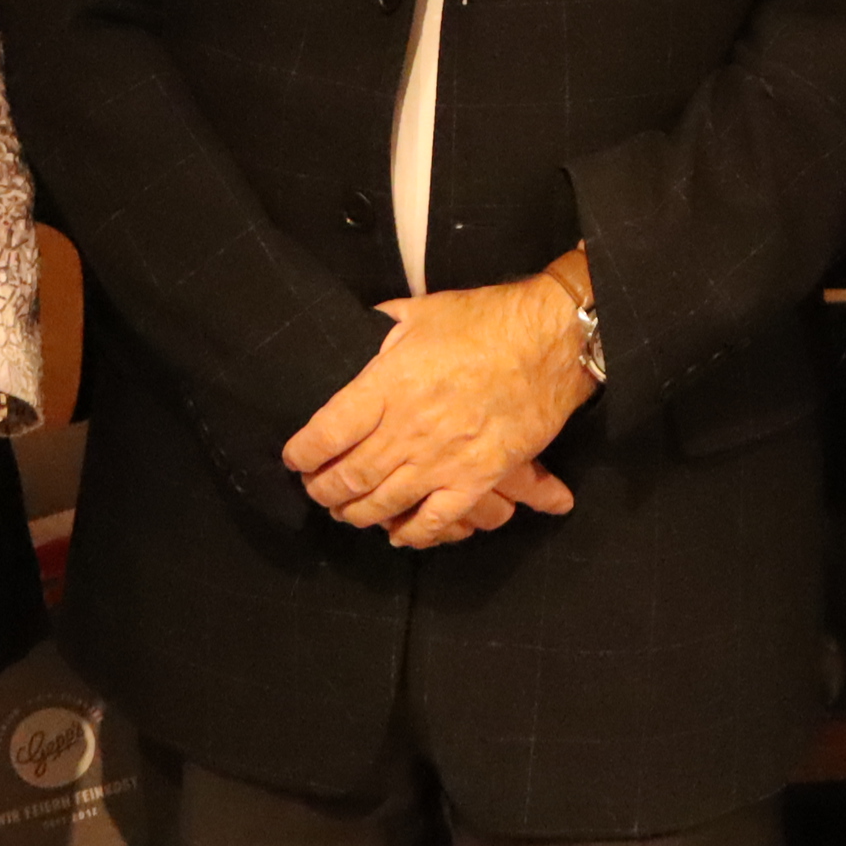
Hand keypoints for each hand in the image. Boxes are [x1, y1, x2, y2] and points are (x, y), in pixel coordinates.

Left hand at [282, 272, 592, 548]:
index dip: (303, 452)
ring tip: (345, 512)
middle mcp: (408, 428)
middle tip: (315, 491)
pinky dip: (411, 532)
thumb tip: (361, 329)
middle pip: (349, 475)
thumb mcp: (423, 311)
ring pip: (383, 503)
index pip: (326, 431)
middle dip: (323, 490)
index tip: (295, 458)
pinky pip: (435, 519)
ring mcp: (442, 459)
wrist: (550, 340)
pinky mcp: (477, 478)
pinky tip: (397, 534)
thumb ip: (384, 327)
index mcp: (388, 384)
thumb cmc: (487, 319)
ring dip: (356, 513)